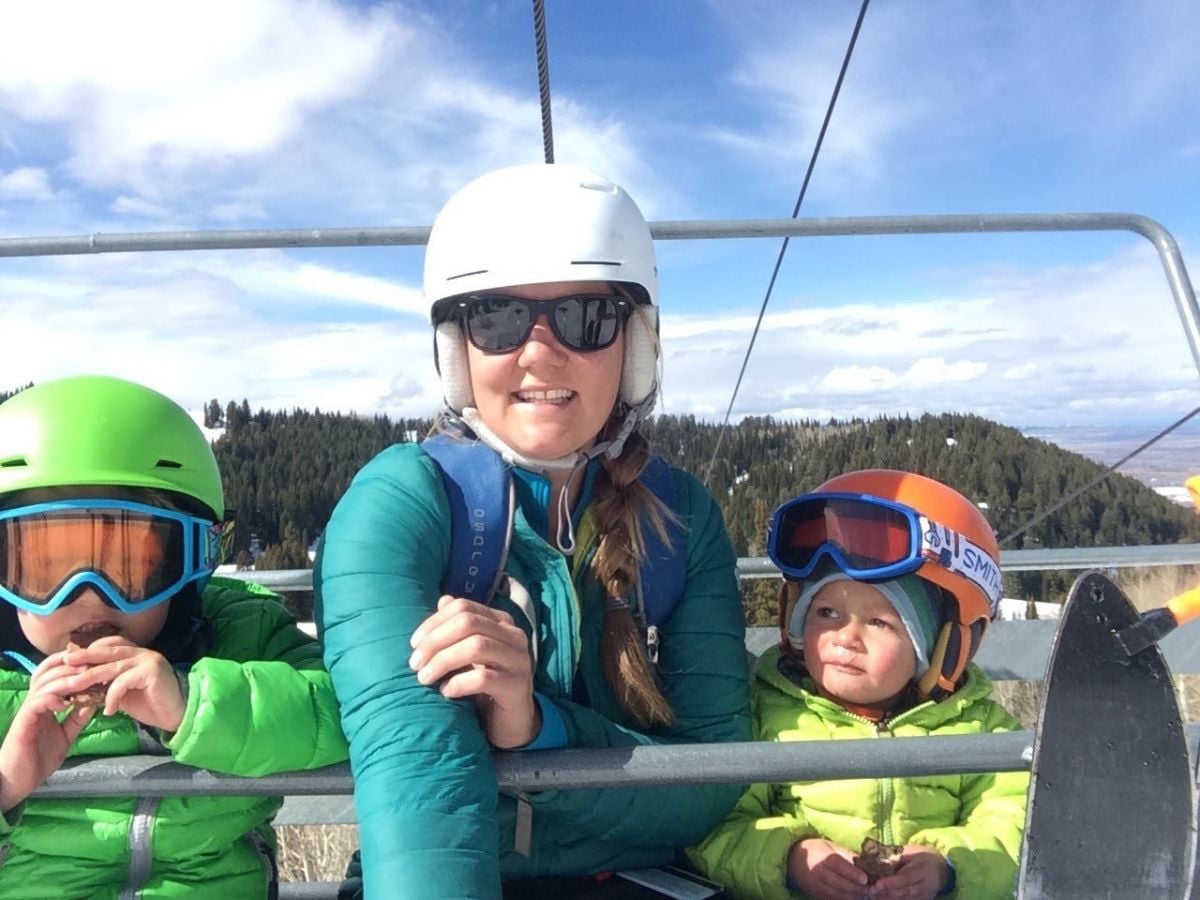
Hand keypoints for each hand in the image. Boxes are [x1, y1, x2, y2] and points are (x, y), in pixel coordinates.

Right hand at [0, 653, 95, 810]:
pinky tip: (65, 703)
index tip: (92, 661)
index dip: (70, 664)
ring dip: (65, 680)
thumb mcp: (65, 736)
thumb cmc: (37, 759)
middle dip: (71, 666)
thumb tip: (94, 701)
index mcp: (43, 704)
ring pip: (43, 685)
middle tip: (92, 664)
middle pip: (48, 673)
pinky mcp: (23, 723)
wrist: (16, 782)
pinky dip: (50, 699)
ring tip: (83, 679)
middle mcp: (34, 703)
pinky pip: (35, 704)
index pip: (52, 674)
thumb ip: (77, 719)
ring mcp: (27, 712)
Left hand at [61, 637, 186, 732]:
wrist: (179, 714)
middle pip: (108, 650)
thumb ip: (109, 683)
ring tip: (73, 688)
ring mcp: (147, 660)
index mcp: (136, 653)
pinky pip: (123, 682)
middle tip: (65, 662)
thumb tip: (83, 685)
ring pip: (112, 665)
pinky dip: (111, 696)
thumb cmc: (152, 703)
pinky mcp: (151, 672)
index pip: (111, 643)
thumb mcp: (125, 691)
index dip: (91, 649)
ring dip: (89, 677)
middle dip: (84, 656)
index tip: (71, 659)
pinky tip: (108, 710)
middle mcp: (142, 653)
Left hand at [409, 595, 538, 748]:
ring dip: (443, 661)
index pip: (464, 607)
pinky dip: (459, 683)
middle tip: (415, 663)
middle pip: (468, 623)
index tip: (414, 643)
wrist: (511, 721)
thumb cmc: (486, 684)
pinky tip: (446, 691)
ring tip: (424, 678)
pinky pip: (484, 678)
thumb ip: (459, 628)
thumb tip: (443, 600)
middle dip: (435, 641)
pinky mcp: (517, 686)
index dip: (434, 622)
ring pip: (476, 647)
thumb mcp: (470, 654)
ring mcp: (518, 660)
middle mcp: (514, 636)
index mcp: (501, 622)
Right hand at [788, 838, 870, 899]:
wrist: (793, 859)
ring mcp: (817, 885)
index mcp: (823, 857)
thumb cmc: (817, 850)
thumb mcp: (831, 846)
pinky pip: (832, 899)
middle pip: (839, 883)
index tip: (866, 879)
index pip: (839, 866)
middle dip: (856, 889)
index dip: (853, 874)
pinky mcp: (816, 894)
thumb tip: (866, 861)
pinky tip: (854, 899)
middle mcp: (819, 872)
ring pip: (837, 894)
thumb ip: (847, 854)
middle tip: (870, 890)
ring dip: (852, 897)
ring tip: (865, 897)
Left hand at [870, 845, 948, 899]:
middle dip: (887, 894)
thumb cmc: (920, 857)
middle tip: (871, 892)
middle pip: (905, 892)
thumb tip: (875, 859)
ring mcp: (924, 896)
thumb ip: (895, 857)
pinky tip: (883, 899)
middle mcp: (925, 885)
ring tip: (874, 897)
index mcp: (922, 869)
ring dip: (889, 899)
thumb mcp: (910, 852)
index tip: (877, 884)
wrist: (940, 868)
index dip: (891, 883)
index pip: (906, 878)